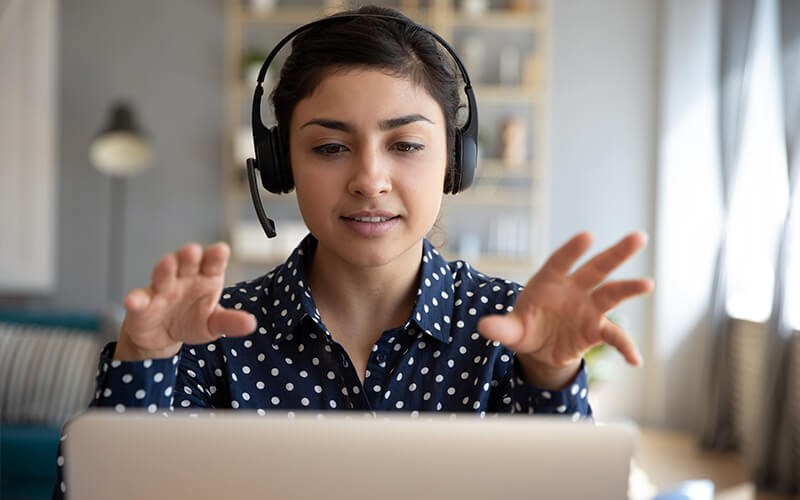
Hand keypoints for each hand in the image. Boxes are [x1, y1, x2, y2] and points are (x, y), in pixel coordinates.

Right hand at [114, 242, 255, 360]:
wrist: (163, 337)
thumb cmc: (193, 320)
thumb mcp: (214, 324)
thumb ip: (231, 322)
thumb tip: (251, 324)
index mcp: (206, 278)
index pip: (213, 263)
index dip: (216, 256)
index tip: (221, 250)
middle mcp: (184, 278)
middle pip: (187, 262)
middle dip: (189, 255)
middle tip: (193, 250)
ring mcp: (162, 289)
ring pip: (163, 274)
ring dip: (165, 268)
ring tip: (168, 262)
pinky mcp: (142, 304)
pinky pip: (138, 300)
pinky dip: (135, 299)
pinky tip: (134, 301)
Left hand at [478, 231, 653, 389]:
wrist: (538, 348)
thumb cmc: (524, 328)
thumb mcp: (510, 330)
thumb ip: (501, 328)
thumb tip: (484, 328)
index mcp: (549, 282)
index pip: (561, 261)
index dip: (573, 249)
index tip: (587, 236)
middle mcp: (573, 290)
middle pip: (597, 268)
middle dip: (616, 253)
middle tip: (639, 237)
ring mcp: (588, 308)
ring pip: (612, 294)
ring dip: (629, 288)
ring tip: (648, 283)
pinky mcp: (596, 329)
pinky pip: (614, 336)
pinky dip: (625, 347)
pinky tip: (635, 360)